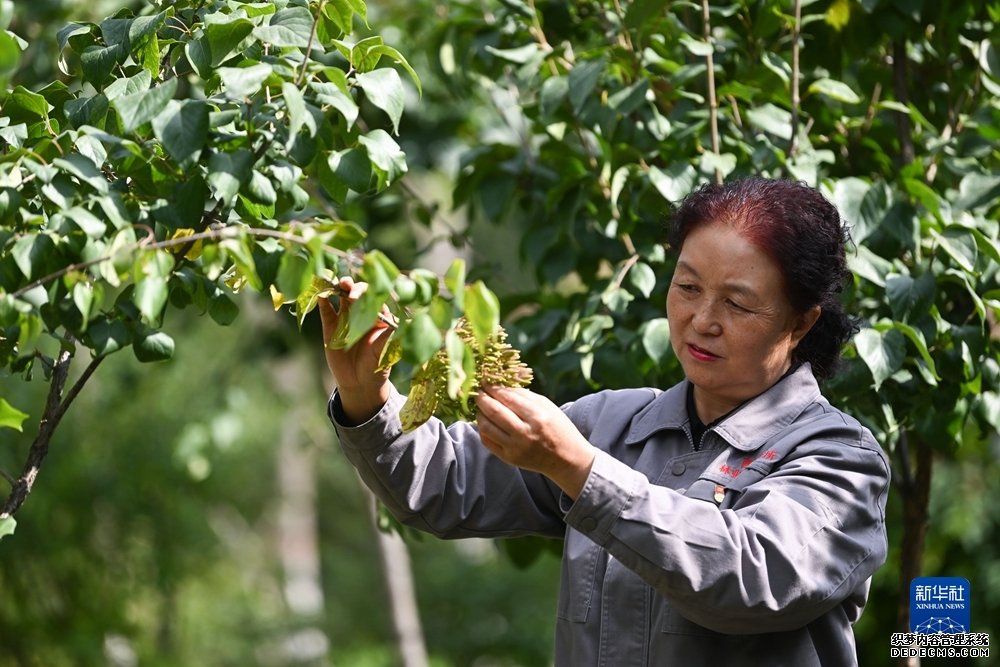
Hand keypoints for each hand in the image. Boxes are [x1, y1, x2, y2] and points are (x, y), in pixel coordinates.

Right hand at [318, 276, 392, 423]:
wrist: (359, 383)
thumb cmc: (377, 366)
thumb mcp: (384, 351)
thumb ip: (388, 336)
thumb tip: (398, 322)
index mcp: (379, 316)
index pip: (375, 298)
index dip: (370, 292)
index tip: (365, 294)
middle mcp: (362, 313)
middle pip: (359, 293)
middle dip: (355, 287)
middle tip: (349, 288)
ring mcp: (346, 318)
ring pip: (342, 297)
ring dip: (340, 288)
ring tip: (337, 284)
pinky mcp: (331, 326)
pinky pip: (327, 310)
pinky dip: (324, 301)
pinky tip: (321, 294)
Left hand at [475, 386, 596, 498]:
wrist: (566, 459)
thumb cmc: (558, 427)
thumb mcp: (547, 406)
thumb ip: (523, 394)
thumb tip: (500, 384)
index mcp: (537, 417)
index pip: (507, 397)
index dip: (493, 387)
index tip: (485, 380)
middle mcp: (525, 433)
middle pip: (493, 411)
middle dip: (481, 397)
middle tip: (477, 390)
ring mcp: (515, 448)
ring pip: (486, 426)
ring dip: (479, 413)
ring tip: (481, 405)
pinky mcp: (509, 459)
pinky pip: (487, 441)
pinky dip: (482, 428)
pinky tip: (485, 421)